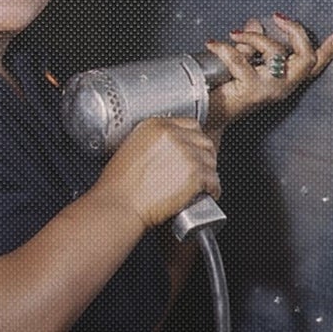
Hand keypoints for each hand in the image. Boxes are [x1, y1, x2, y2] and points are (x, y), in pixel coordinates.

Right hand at [97, 116, 220, 228]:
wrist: (119, 205)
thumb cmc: (118, 186)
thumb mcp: (130, 149)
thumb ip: (153, 143)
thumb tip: (170, 151)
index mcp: (155, 125)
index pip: (190, 125)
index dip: (194, 140)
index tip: (194, 150)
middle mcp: (173, 135)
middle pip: (204, 141)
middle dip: (204, 156)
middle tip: (200, 169)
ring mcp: (186, 154)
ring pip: (211, 161)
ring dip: (209, 173)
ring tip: (203, 184)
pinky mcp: (195, 174)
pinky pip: (214, 180)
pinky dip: (213, 189)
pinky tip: (206, 194)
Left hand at [203, 13, 332, 134]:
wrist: (208, 116)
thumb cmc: (229, 90)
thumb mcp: (246, 66)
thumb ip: (253, 46)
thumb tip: (255, 22)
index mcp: (286, 81)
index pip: (313, 67)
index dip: (327, 52)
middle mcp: (283, 87)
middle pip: (306, 58)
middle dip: (296, 32)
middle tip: (277, 18)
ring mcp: (269, 90)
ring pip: (275, 53)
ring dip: (253, 37)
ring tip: (233, 34)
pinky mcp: (250, 91)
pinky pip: (240, 62)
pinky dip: (224, 49)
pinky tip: (212, 44)